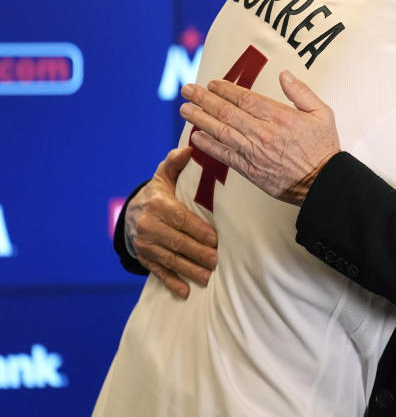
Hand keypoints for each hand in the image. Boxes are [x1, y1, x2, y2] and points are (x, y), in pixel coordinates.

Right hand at [126, 147, 218, 298]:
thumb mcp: (163, 177)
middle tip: (219, 261)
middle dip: (199, 253)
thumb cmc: (157, 193)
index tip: (216, 239)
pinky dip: (171, 282)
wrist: (130, 213)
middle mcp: (148, 226)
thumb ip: (175, 164)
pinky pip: (158, 271)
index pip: (180, 220)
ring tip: (210, 277)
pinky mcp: (144, 258)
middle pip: (177, 242)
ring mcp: (145, 244)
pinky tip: (185, 292)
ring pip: (170, 259)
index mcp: (156, 205)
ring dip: (190, 270)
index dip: (198, 231)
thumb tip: (189, 149)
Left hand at [180, 70, 339, 205]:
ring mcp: (255, 152)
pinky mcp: (251, 170)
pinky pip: (225, 156)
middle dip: (204, 100)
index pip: (245, 98)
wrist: (324, 183)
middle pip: (227, 112)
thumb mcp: (322, 113)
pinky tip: (196, 137)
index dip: (225, 90)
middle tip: (187, 90)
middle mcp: (264, 133)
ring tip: (184, 109)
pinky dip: (209, 146)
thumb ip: (301, 92)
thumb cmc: (324, 147)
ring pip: (221, 132)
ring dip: (200, 119)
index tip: (211, 83)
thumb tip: (284, 75)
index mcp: (280, 117)